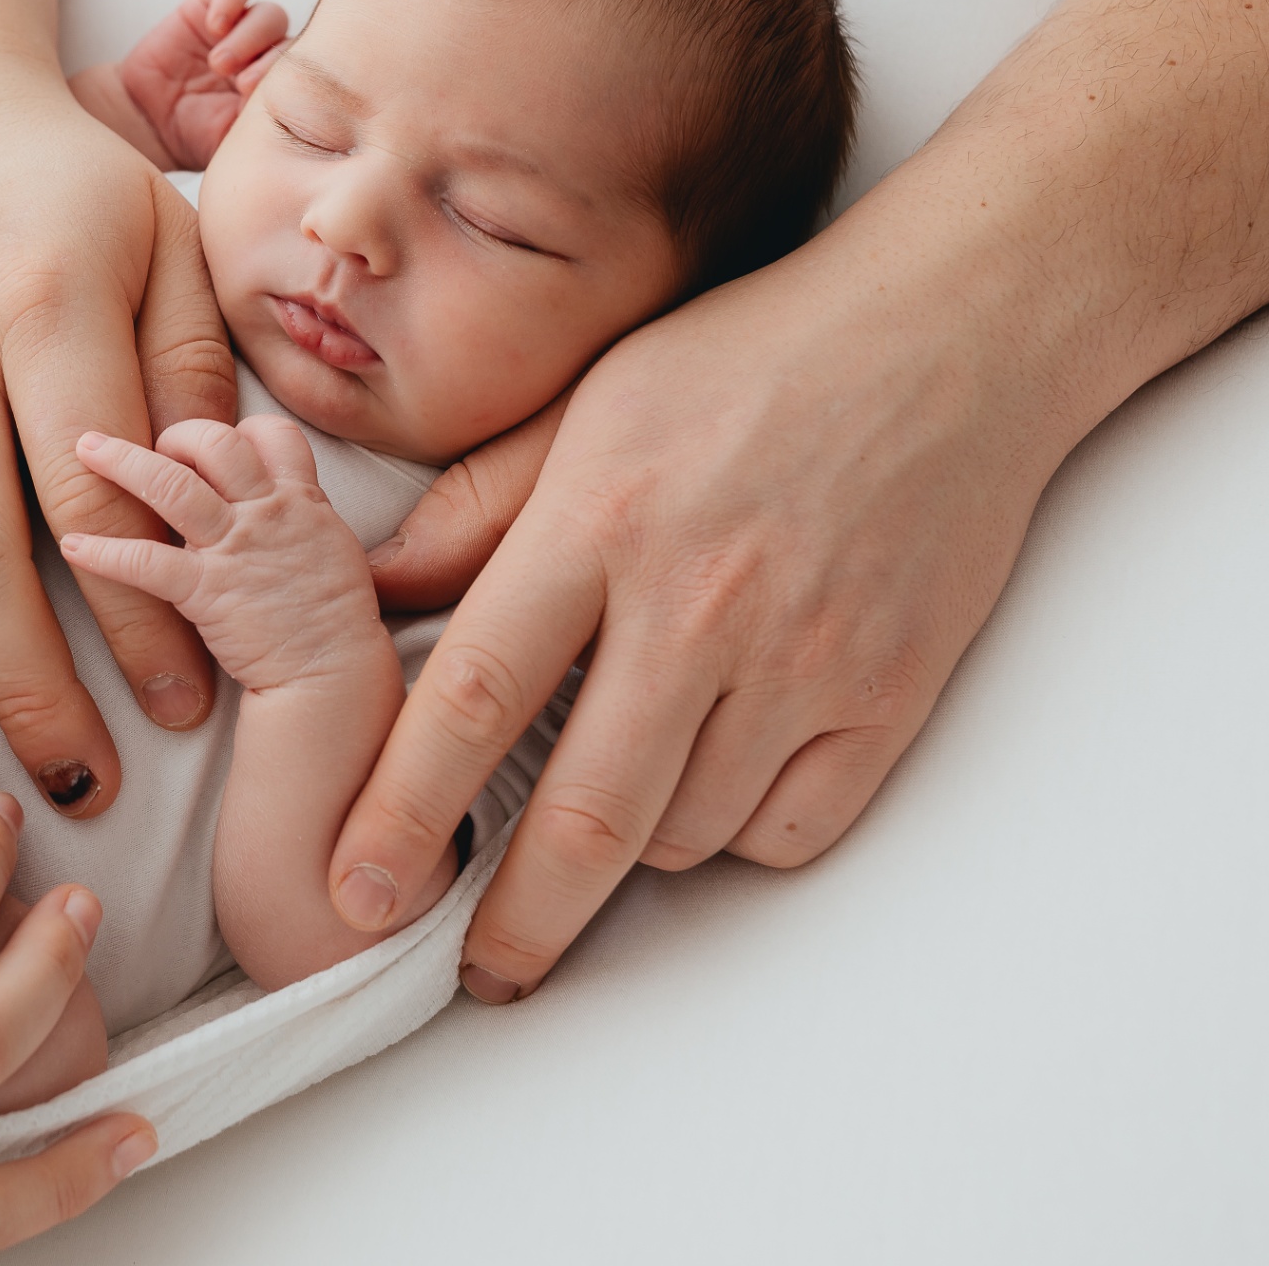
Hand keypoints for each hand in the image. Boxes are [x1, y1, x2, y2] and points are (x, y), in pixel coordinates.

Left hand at [61, 417, 379, 691]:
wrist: (333, 673)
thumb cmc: (333, 620)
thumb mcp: (331, 548)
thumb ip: (296, 517)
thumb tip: (270, 501)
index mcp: (299, 499)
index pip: (271, 432)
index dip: (238, 428)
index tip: (213, 441)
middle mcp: (266, 511)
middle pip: (215, 441)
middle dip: (174, 433)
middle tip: (149, 444)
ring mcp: (234, 548)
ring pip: (172, 485)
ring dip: (122, 462)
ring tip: (85, 450)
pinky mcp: (207, 591)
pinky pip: (146, 562)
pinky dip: (104, 551)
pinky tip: (73, 545)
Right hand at [112, 0, 287, 170]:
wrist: (145, 123)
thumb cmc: (192, 138)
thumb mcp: (235, 146)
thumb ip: (265, 131)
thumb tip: (293, 129)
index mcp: (277, 89)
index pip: (304, 72)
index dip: (288, 80)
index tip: (255, 99)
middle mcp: (263, 56)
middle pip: (290, 41)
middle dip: (266, 61)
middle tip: (240, 84)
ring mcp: (238, 30)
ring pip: (268, 14)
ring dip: (248, 37)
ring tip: (219, 63)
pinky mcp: (209, 7)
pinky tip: (214, 24)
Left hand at [327, 230, 1062, 998]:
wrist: (949, 334)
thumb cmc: (748, 361)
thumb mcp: (585, 402)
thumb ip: (476, 510)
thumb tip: (375, 594)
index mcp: (599, 521)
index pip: (477, 694)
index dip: (405, 806)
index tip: (357, 885)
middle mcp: (698, 601)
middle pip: (588, 813)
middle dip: (517, 919)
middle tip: (474, 974)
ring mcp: (803, 655)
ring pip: (686, 831)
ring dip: (630, 850)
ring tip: (611, 804)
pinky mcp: (889, 691)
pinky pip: (791, 826)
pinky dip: (740, 833)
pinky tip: (716, 781)